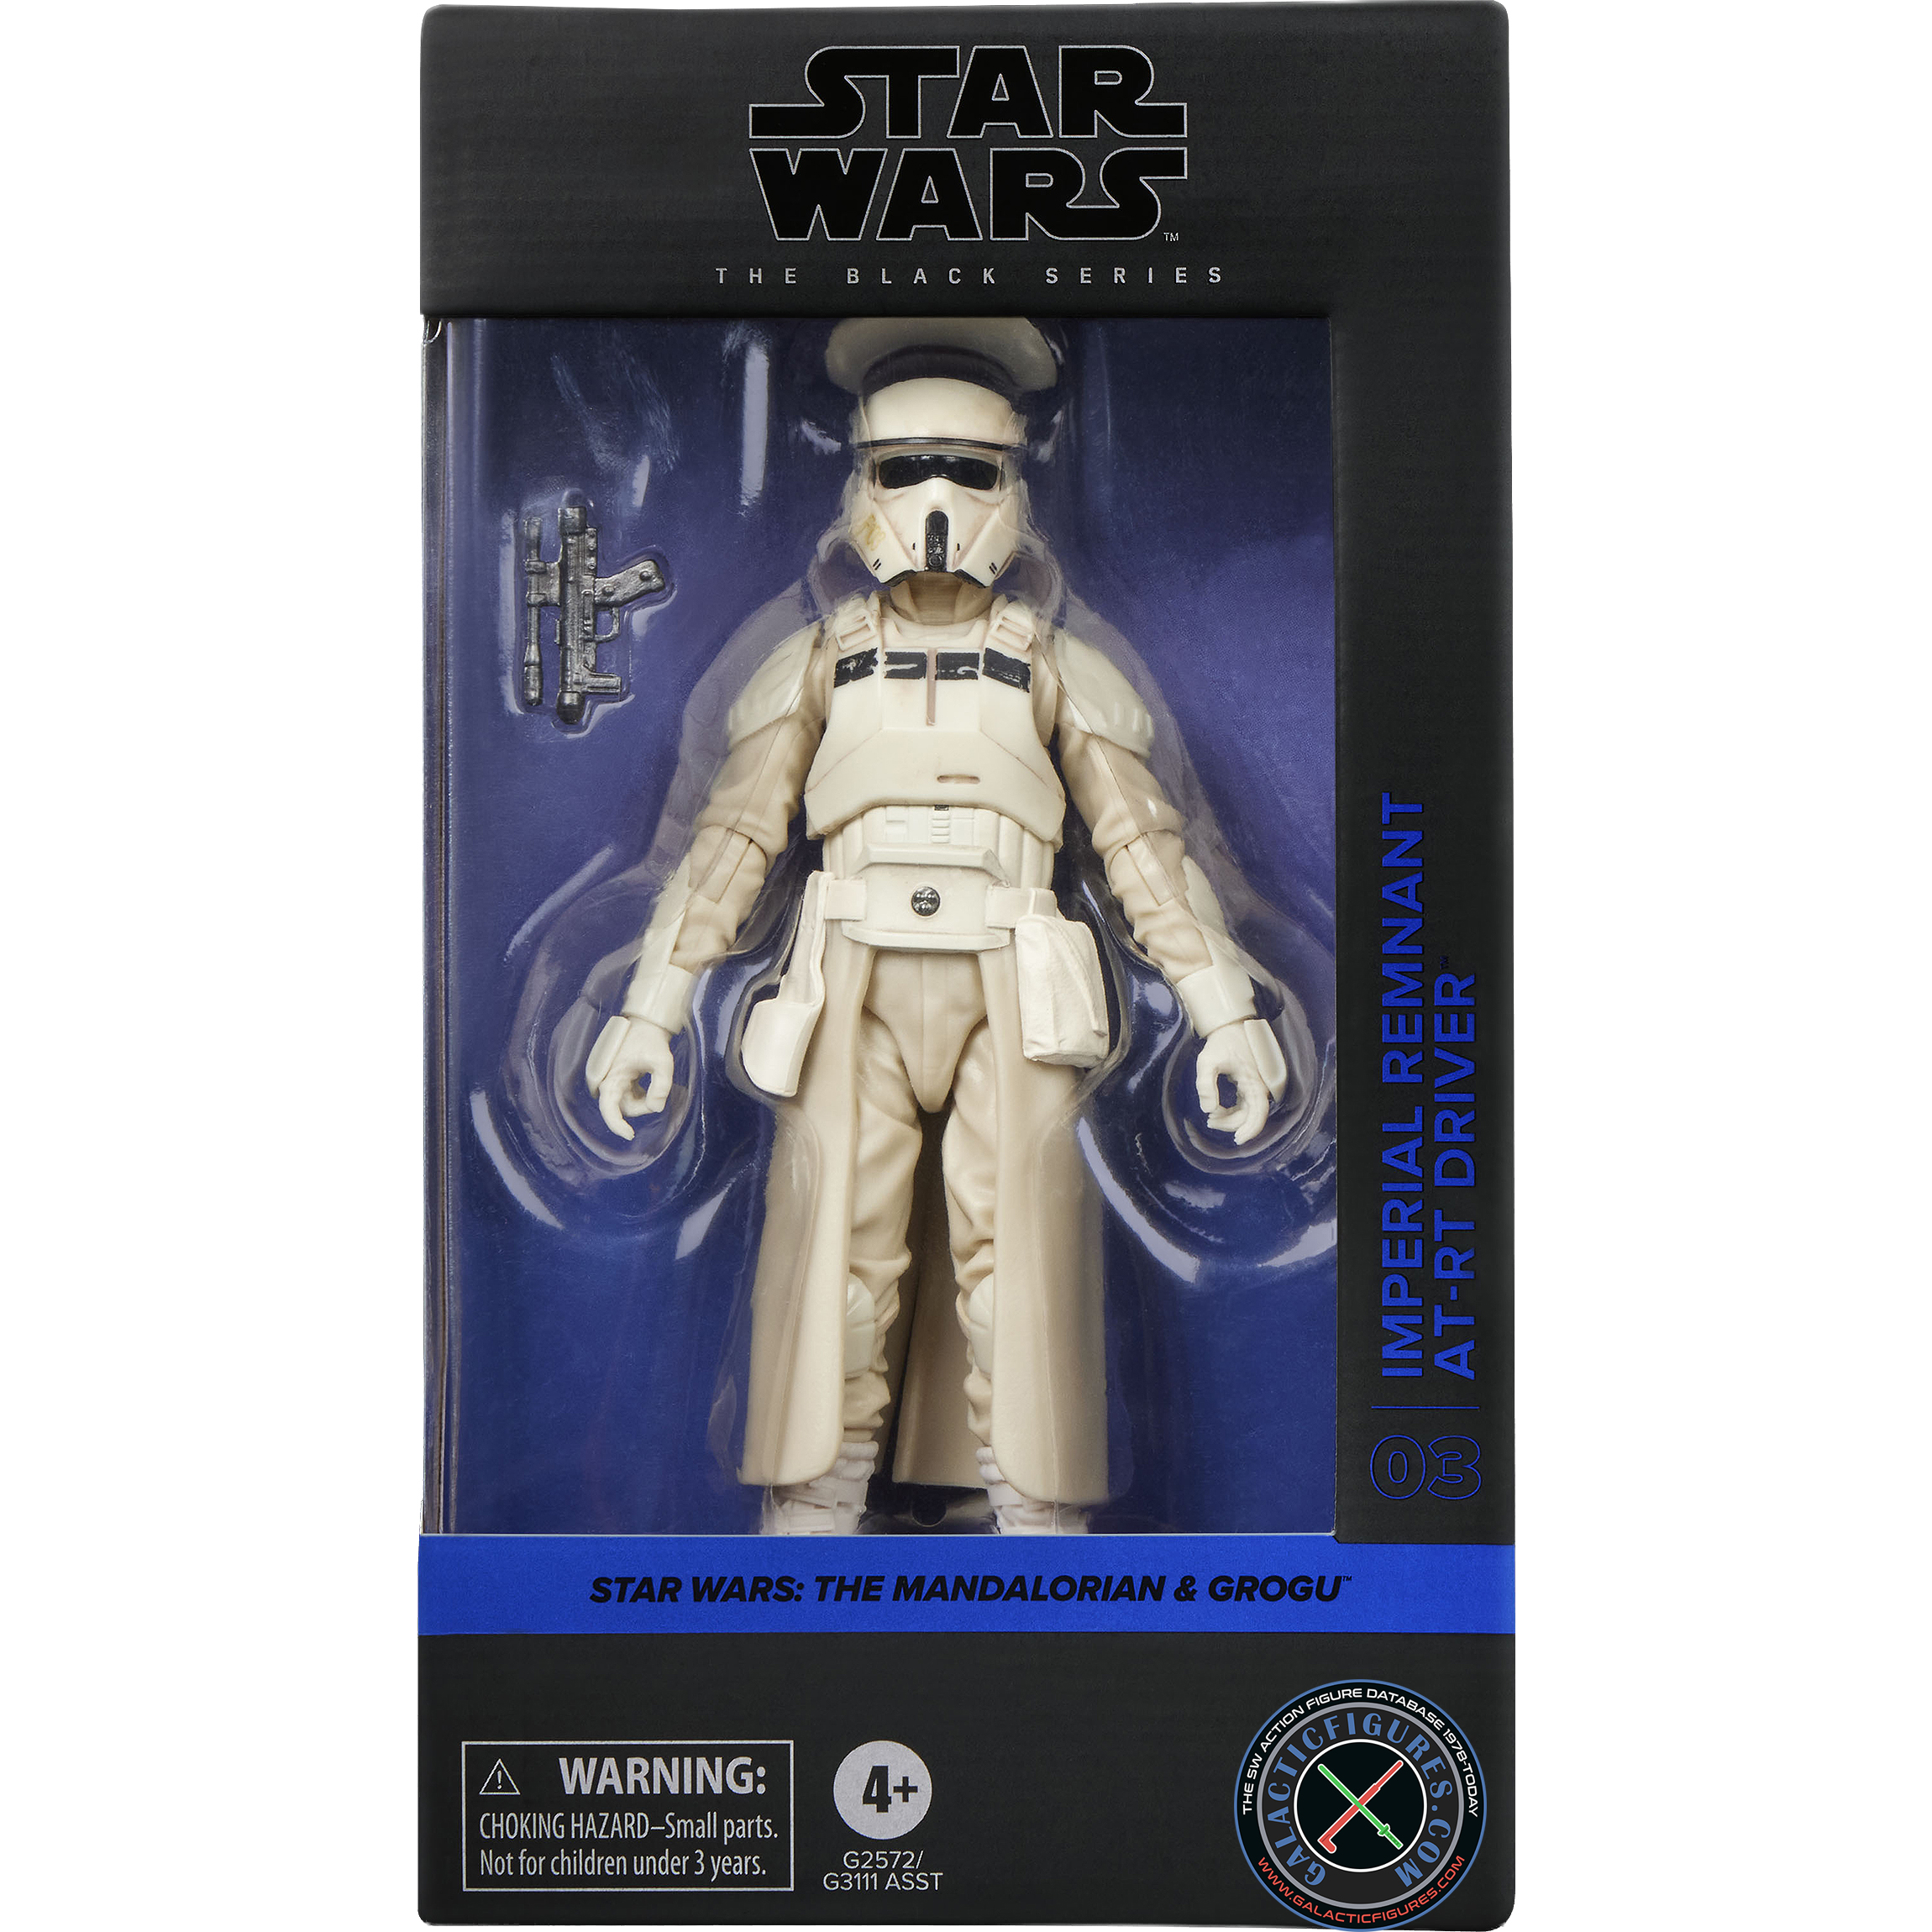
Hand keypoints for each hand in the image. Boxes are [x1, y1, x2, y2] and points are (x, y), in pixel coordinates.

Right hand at [586, 1016, 674, 1139]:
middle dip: (643, 1106)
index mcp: (612, 1077)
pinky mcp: (621, 1081)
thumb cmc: (652, 1040)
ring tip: (655, 1079)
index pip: (608, 1109)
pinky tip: (650, 1081)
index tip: (630, 1135)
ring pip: (628, 1104)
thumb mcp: (663, 1062)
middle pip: (624, 1108)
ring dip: (644, 1101)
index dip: (616, 1125)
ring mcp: (615, 1081)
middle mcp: (609, 1081)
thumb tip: (657, 1108)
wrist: (647, 1024)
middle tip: (660, 1092)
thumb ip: (662, 1086)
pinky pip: (631, 1097)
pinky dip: (643, 1096)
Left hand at [1194, 1021, 1273, 1145]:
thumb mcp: (1207, 1061)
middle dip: (1232, 1124)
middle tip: (1210, 1122)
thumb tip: (1208, 1110)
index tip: (1237, 1139)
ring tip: (1211, 1118)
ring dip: (1231, 1119)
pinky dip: (1233, 1112)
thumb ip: (1205, 1085)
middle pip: (1252, 1116)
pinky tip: (1217, 1111)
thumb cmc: (1220, 1042)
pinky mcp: (1252, 1085)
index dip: (1251, 1130)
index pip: (1259, 1114)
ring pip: (1248, 1112)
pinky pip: (1246, 1105)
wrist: (1230, 1026)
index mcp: (1254, 1082)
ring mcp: (1257, 1086)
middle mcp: (1260, 1086)